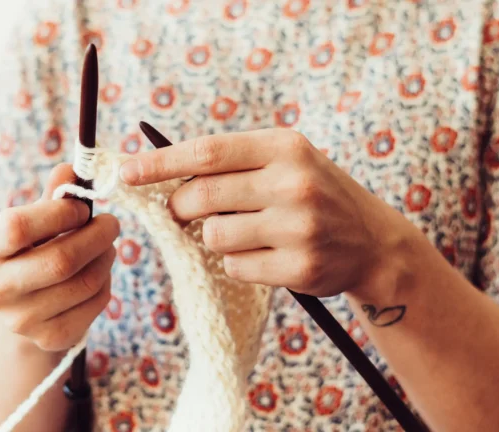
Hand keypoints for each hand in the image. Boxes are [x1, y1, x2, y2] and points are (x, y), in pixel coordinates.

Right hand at [0, 163, 118, 351]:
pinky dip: (106, 282)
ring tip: (106, 245)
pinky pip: (94, 303)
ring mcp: (20, 320)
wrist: (19, 306)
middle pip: (60, 261)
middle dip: (97, 236)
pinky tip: (98, 272)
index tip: (81, 208)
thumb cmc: (28, 250)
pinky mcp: (48, 338)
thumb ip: (53, 196)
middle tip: (111, 223)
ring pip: (84, 283)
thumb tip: (74, 168)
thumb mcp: (33, 219)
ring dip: (106, 257)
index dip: (60, 213)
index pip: (18, 227)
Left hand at [122, 128, 416, 296]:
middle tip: (183, 211)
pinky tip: (261, 254)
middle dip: (179, 207)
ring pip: (213, 235)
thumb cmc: (314, 195)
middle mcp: (293, 183)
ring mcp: (298, 227)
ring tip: (241, 231)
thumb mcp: (285, 161)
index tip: (125, 171)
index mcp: (284, 147)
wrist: (373, 242)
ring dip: (212, 237)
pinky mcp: (299, 267)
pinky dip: (236, 262)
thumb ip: (232, 163)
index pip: (206, 152)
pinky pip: (235, 266)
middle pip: (201, 196)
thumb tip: (161, 174)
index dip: (160, 162)